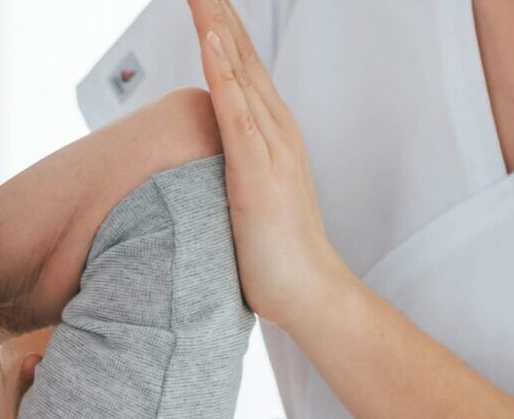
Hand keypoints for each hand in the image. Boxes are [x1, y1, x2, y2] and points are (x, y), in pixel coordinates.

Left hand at [186, 0, 351, 323]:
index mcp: (270, 132)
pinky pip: (237, 113)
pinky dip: (223, 73)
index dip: (219, 24)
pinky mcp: (258, 174)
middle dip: (217, 10)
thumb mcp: (246, 199)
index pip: (238, 64)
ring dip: (217, 25)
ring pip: (239, 71)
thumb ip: (232, 171)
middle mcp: (275, 128)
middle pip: (240, 53)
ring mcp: (270, 148)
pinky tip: (209, 41)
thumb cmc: (275, 256)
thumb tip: (203, 166)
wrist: (310, 294)